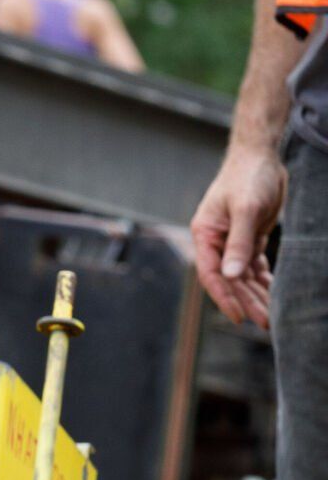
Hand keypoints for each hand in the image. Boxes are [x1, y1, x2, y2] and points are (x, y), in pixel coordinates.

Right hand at [192, 142, 284, 328]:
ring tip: (272, 317)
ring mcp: (233, 241)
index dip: (224, 297)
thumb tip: (231, 276)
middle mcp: (216, 242)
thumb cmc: (248, 177)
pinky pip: (254, 266)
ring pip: (243, 276)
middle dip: (246, 302)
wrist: (261, 156)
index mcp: (205, 235)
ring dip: (257, 295)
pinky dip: (264, 281)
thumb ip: (239, 243)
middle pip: (229, 280)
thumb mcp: (246, 210)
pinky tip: (274, 294)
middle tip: (265, 323)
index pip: (211, 273)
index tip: (238, 317)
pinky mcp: (250, 238)